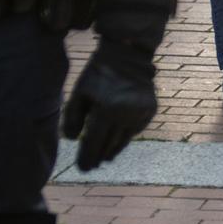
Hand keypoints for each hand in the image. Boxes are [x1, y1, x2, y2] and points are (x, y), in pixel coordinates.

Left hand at [60, 41, 157, 171]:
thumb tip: (72, 140)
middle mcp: (126, 114)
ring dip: (113, 150)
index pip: (94, 142)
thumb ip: (72, 117)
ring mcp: (141, 112)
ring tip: (104, 158)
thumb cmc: (98, 73)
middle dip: (99, 156)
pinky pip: (135, 130)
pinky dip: (126, 136)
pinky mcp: (151, 109)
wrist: (128, 55)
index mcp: (106, 109)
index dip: (87, 158)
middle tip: (91, 166)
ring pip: (124, 140)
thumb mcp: (79, 92)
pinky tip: (117, 139)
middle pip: (109, 144)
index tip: (82, 168)